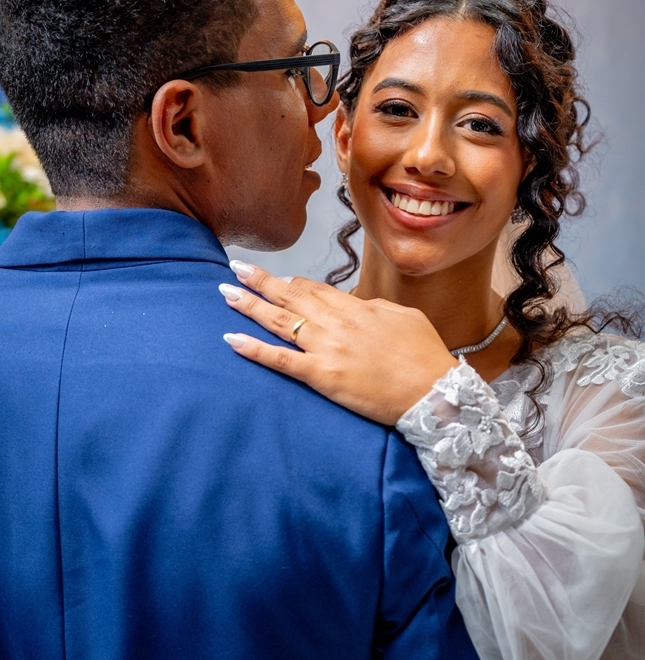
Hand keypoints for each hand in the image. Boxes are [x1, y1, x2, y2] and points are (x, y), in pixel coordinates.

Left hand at [220, 262, 456, 424]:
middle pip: (290, 297)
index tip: (275, 279)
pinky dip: (254, 349)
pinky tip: (232, 339)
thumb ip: (376, 308)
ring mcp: (327, 348)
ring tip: (225, 292)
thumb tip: (358, 305)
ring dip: (249, 305)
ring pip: (279, 321)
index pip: (315, 289)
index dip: (291, 283)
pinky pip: (281, 360)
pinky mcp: (322, 376)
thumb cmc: (426, 357)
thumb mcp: (405, 317)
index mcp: (358, 308)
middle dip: (260, 281)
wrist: (435, 392)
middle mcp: (337, 323)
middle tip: (236, 267)